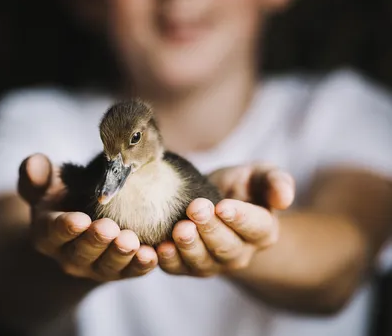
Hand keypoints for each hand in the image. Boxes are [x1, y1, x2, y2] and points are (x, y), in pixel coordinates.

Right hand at [18, 153, 157, 281]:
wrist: (83, 224)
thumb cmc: (64, 197)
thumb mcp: (46, 185)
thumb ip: (36, 176)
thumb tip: (33, 164)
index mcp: (48, 234)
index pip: (54, 232)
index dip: (66, 228)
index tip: (80, 219)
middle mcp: (70, 256)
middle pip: (82, 252)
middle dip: (96, 241)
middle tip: (110, 228)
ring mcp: (96, 267)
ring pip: (107, 266)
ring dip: (120, 255)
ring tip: (131, 241)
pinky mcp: (121, 270)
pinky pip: (131, 271)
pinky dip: (141, 266)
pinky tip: (152, 254)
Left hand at [156, 164, 294, 276]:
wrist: (213, 200)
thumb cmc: (240, 186)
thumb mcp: (260, 175)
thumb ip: (276, 182)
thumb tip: (284, 199)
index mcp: (263, 231)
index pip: (256, 228)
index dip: (240, 218)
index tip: (224, 206)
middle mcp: (240, 253)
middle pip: (227, 247)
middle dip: (210, 229)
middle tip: (196, 209)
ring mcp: (212, 263)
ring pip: (202, 262)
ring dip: (189, 246)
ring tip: (180, 229)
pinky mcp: (186, 266)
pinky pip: (177, 268)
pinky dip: (167, 261)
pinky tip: (158, 248)